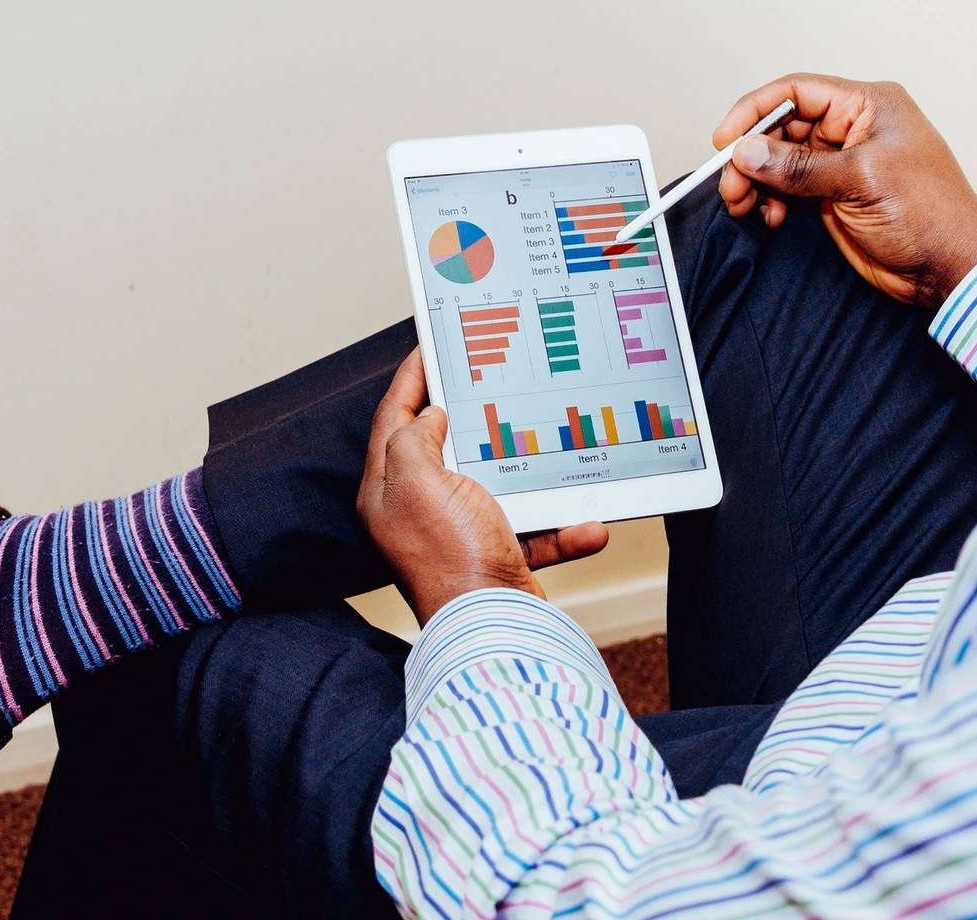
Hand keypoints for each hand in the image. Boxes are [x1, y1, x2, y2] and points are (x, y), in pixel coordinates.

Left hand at [356, 348, 608, 625]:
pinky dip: (562, 527)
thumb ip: (414, 439)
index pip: (393, 418)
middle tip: (490, 376)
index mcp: (389, 490)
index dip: (411, 379)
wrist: (492, 630)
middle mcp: (419, 509)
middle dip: (470, 412)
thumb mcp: (418, 482)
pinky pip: (534, 528)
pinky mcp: (497, 554)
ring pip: (496, 482)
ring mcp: (459, 532)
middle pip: (442, 445)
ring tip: (548, 438)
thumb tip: (431, 417)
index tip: (429, 346)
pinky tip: (587, 523)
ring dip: (530, 471)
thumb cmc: (450, 556)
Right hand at [715, 74, 976, 307]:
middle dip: (751, 156)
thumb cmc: (930, 215)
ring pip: (780, 162)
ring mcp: (841, 164)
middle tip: (732, 184)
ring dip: (756, 182)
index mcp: (867, 106)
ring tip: (744, 204)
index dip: (756, 112)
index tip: (725, 140)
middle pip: (782, 128)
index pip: (797, 92)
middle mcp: (852, 129)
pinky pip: (788, 190)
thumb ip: (799, 167)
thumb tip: (748, 152)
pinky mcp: (833, 196)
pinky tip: (770, 217)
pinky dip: (771, 201)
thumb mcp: (859, 180)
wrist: (949, 268)